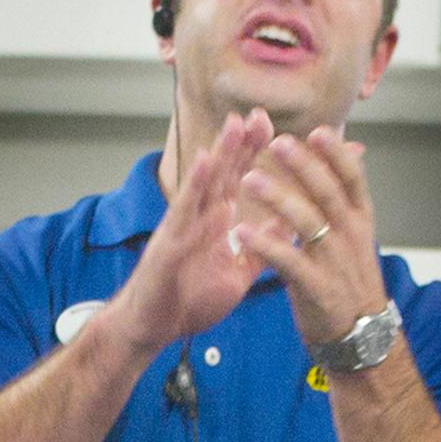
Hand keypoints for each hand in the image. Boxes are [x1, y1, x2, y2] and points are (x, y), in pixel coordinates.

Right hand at [103, 109, 270, 354]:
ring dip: (221, 152)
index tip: (281, 134)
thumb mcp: (237, 275)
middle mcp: (199, 217)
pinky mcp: (169, 241)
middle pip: (224, 173)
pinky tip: (206, 161)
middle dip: (243, 143)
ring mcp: (182, 225)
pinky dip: (195, 184)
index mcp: (216, 223)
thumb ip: (259, 250)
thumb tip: (285, 228)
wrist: (154, 326)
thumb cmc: (188, 299)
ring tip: (237, 124)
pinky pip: (184, 210)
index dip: (258, 157)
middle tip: (263, 114)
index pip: (240, 182)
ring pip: (204, 183)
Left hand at [232, 126, 390, 353]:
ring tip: (251, 179)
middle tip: (277, 143)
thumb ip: (345, 198)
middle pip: (328, 193)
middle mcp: (351, 237)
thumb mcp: (355, 237)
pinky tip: (244, 232)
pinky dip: (266, 246)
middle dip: (304, 166)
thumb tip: (350, 152)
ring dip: (279, 198)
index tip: (316, 132)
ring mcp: (335, 263)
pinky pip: (289, 262)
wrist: (360, 335)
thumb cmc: (349, 280)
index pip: (353, 180)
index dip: (336, 155)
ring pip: (308, 223)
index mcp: (360, 221)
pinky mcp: (317, 288)